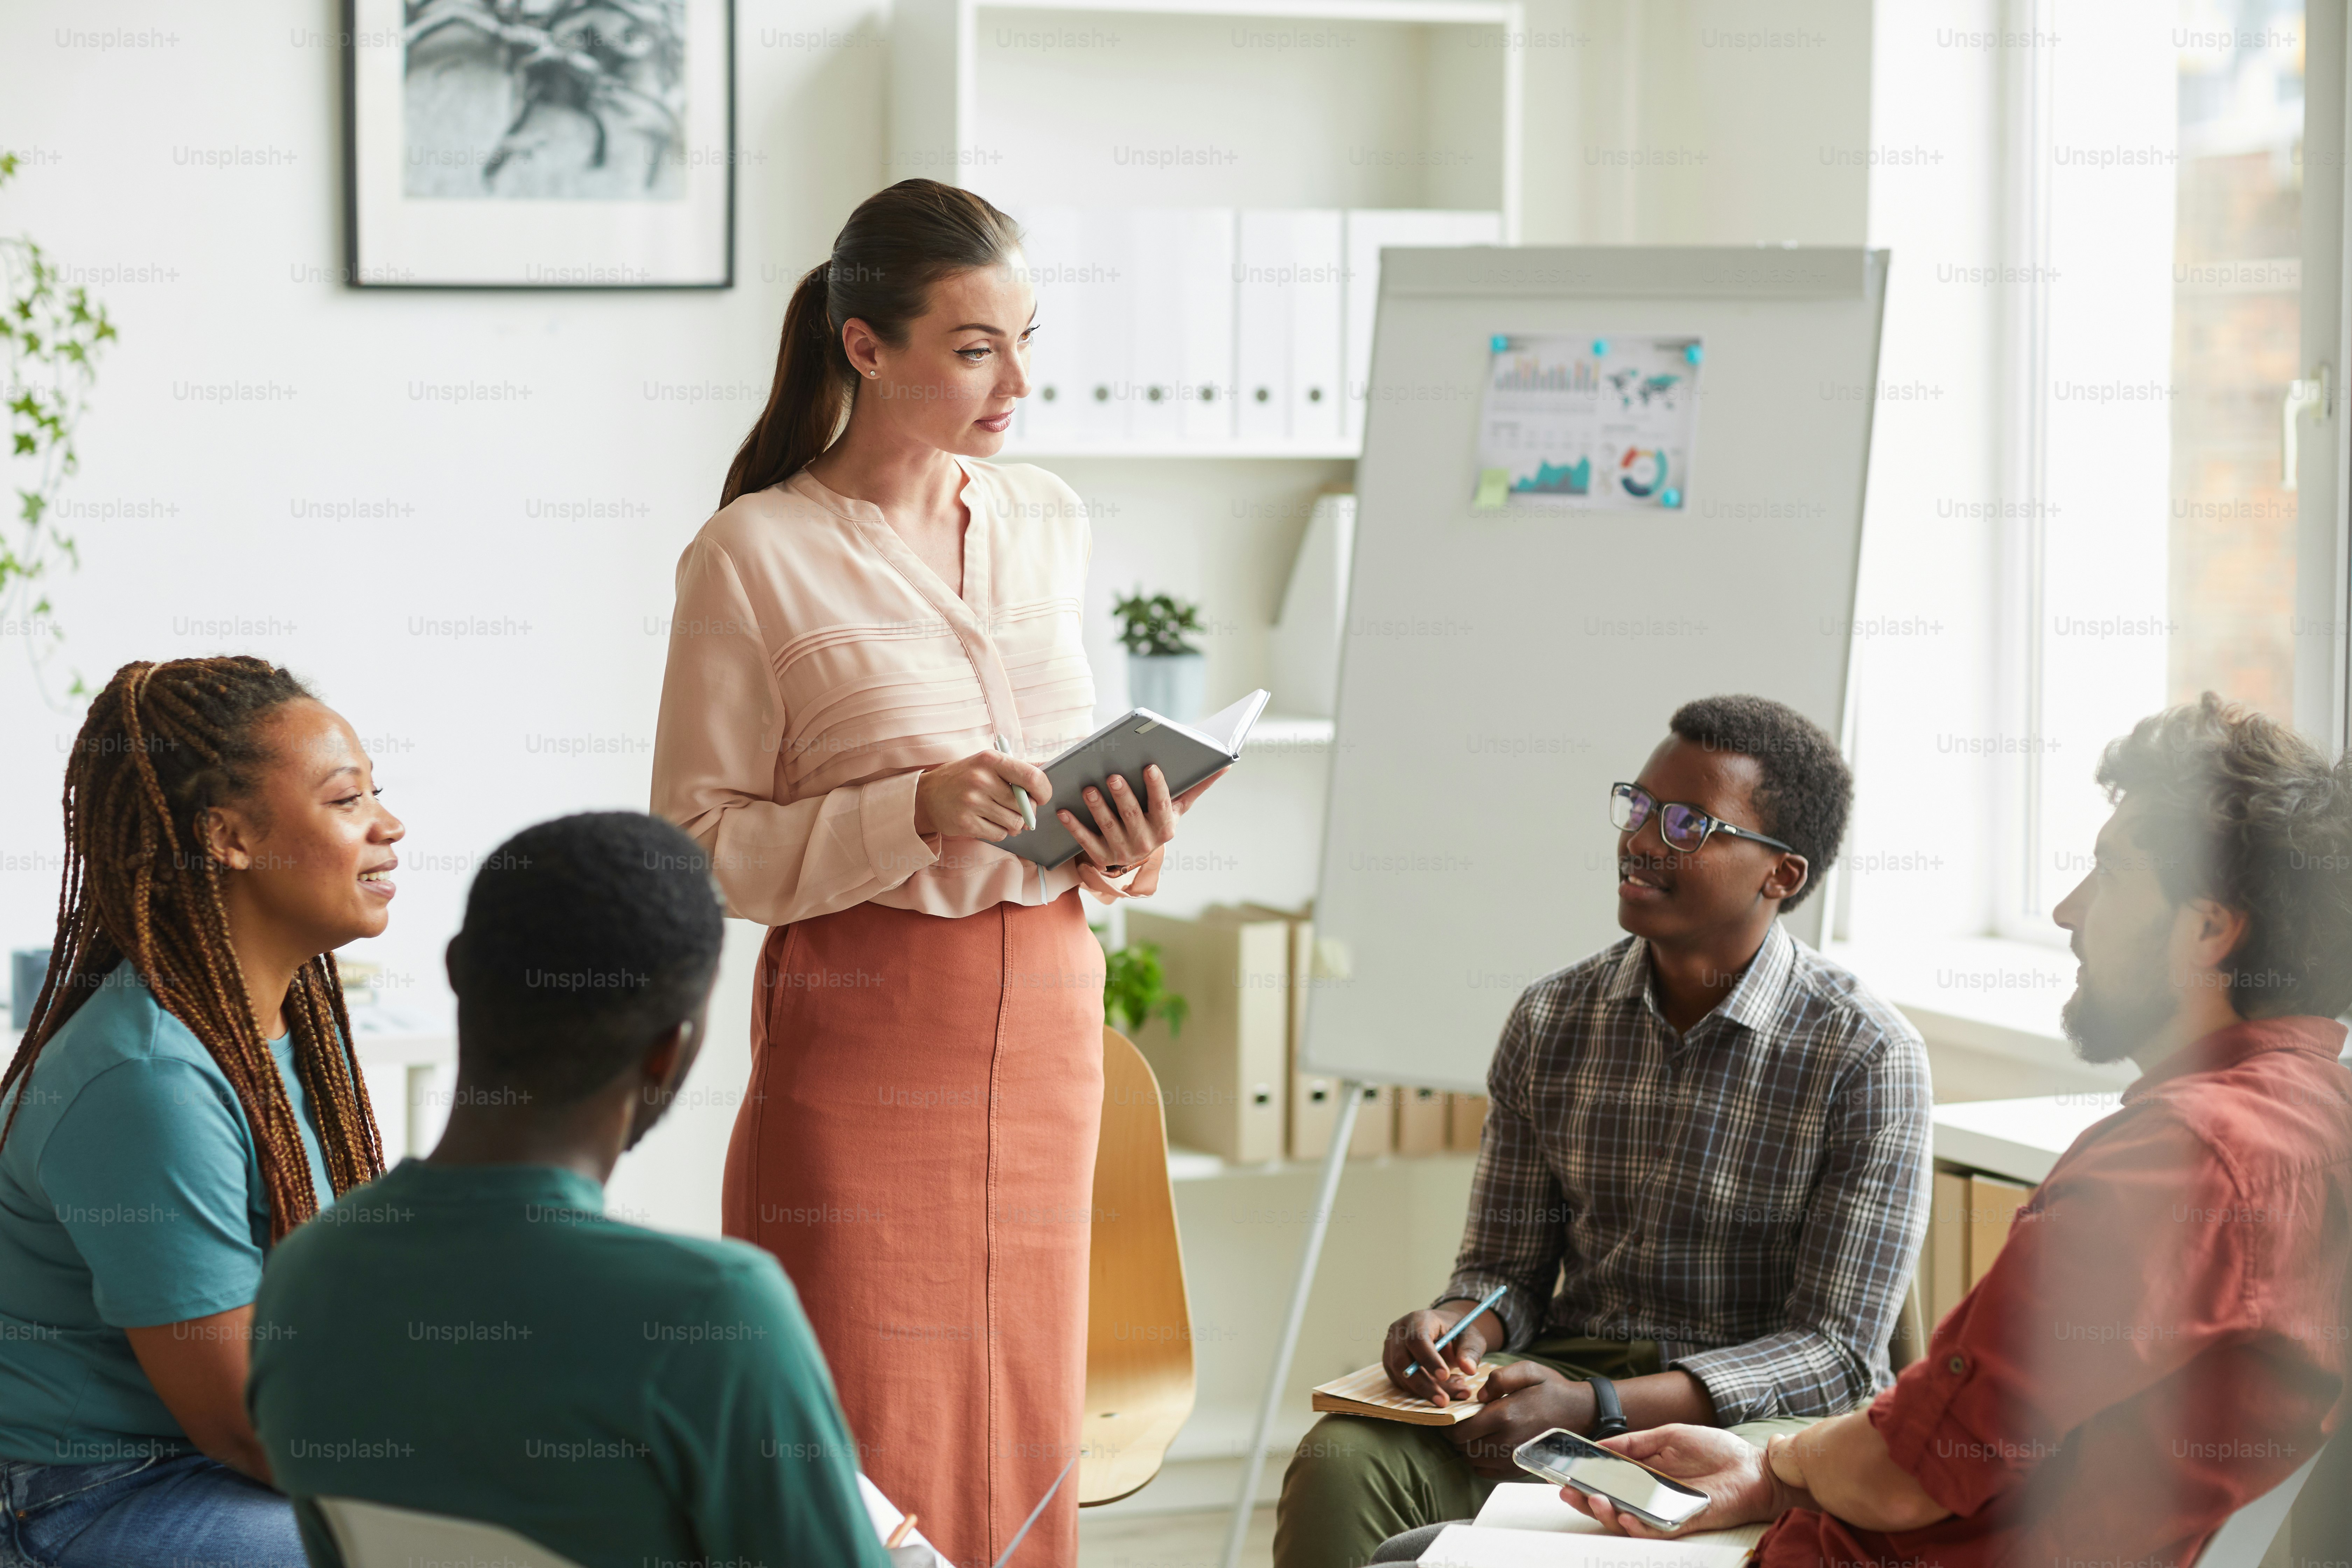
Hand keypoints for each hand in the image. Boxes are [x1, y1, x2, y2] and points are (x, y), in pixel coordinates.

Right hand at [913, 751, 1053, 840]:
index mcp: (991, 760)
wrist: (927, 796)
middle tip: (1018, 809)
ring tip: (1001, 816)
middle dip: (1027, 812)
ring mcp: (972, 802)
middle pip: (1024, 805)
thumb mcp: (987, 763)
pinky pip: (999, 834)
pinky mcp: (966, 823)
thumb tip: (1048, 767)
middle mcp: (981, 779)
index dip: (1044, 791)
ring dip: (1013, 824)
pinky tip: (987, 822)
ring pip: (1014, 823)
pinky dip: (999, 832)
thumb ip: (1017, 768)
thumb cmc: (964, 778)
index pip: (1032, 777)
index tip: (1041, 797)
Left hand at [1058, 766, 1226, 901]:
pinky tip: (1063, 810)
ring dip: (1097, 808)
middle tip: (1113, 776)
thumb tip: (1226, 764)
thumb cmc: (1155, 821)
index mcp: (1165, 828)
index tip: (1151, 767)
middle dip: (1123, 796)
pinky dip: (1074, 826)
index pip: (1163, 806)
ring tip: (1087, 788)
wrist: (1133, 857)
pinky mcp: (1099, 857)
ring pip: (1108, 826)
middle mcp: (1145, 842)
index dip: (1157, 788)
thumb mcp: (1176, 808)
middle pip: (1133, 816)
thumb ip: (1196, 786)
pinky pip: (1085, 841)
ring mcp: (1121, 851)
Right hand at [1380, 1304, 1495, 1406]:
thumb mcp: (1471, 1337)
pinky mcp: (1391, 1364)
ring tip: (1455, 1389)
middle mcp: (1399, 1332)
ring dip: (1427, 1390)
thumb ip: (1470, 1351)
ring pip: (1401, 1377)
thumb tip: (1469, 1369)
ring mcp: (1391, 1349)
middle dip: (1424, 1385)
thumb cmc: (1458, 1332)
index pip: (1417, 1339)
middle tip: (1445, 1401)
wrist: (1445, 1332)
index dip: (1428, 1359)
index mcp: (1418, 1319)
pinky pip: (1402, 1384)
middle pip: (1402, 1361)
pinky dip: (1422, 1391)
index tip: (1445, 1375)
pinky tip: (1444, 1388)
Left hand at [1448, 1363, 1594, 1477]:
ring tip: (1470, 1434)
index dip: (1449, 1426)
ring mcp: (1514, 1458)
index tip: (1449, 1417)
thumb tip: (1479, 1395)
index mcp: (1505, 1415)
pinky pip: (1487, 1472)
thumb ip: (1499, 1378)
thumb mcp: (1528, 1370)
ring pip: (1474, 1461)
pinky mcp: (1520, 1468)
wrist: (1581, 1414)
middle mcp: (1507, 1441)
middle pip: (1464, 1448)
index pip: (1461, 1430)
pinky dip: (1479, 1461)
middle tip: (1457, 1424)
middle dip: (1456, 1436)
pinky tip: (1483, 1447)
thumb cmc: (1552, 1390)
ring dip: (1467, 1449)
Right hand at [1556, 1425, 1789, 1537]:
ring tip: (1594, 1501)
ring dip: (1607, 1514)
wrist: (1754, 1468)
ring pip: (1628, 1521)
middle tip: (1568, 1493)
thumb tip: (1602, 1445)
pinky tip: (1626, 1517)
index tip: (1564, 1474)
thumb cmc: (1718, 1450)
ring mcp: (1665, 1511)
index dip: (1586, 1479)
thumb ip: (1636, 1442)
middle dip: (1586, 1501)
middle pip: (1612, 1504)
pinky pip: (1654, 1531)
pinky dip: (1637, 1527)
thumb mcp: (1669, 1435)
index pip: (1609, 1480)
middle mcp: (1652, 1496)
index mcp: (1646, 1473)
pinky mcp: (1682, 1523)